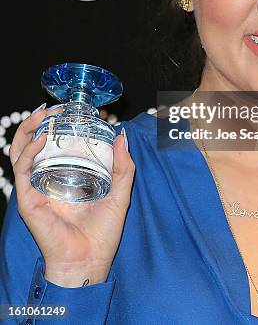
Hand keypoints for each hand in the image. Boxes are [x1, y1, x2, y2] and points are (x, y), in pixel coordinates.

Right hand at [9, 105, 135, 285]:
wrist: (89, 262)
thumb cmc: (102, 233)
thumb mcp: (120, 194)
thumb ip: (124, 167)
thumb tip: (122, 135)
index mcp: (67, 177)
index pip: (56, 145)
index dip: (59, 125)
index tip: (72, 110)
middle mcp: (48, 180)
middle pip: (33, 144)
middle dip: (40, 122)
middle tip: (54, 108)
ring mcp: (36, 188)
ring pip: (21, 152)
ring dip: (29, 129)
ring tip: (43, 114)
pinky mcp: (28, 199)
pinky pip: (23, 170)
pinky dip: (29, 151)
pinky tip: (41, 138)